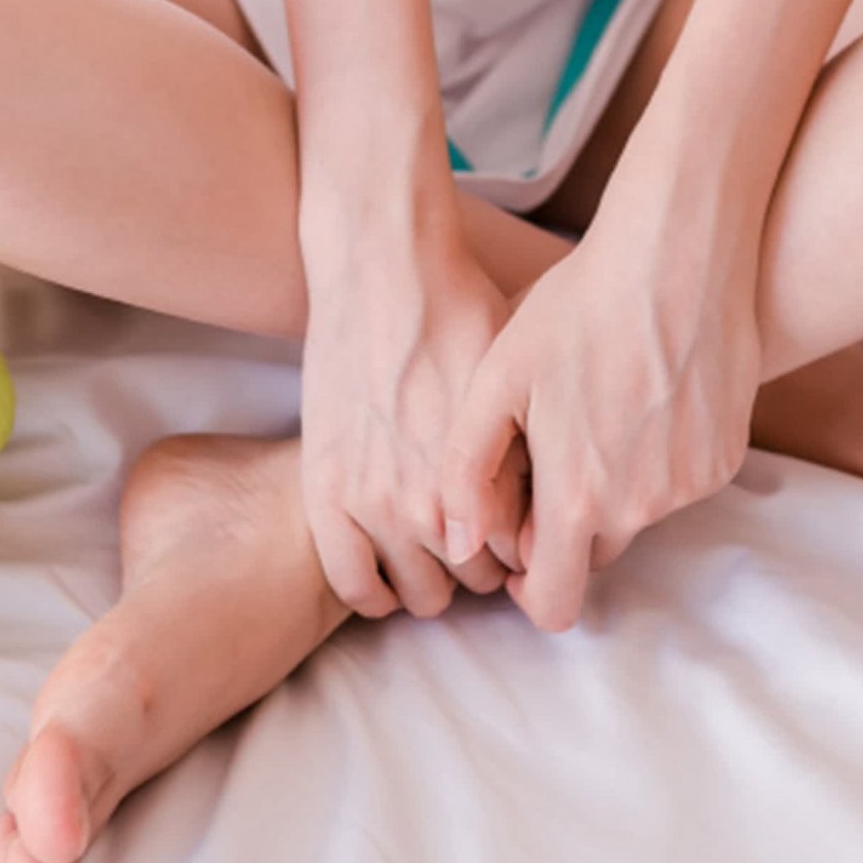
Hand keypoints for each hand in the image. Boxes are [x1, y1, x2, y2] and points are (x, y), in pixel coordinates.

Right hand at [298, 186, 505, 621]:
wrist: (384, 267)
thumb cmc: (461, 313)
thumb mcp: (514, 389)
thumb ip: (524, 462)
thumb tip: (538, 515)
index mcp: (486, 479)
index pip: (520, 557)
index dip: (525, 546)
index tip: (518, 532)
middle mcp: (433, 505)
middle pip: (474, 580)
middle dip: (484, 566)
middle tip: (480, 539)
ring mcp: (373, 503)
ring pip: (419, 594)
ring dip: (433, 582)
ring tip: (437, 554)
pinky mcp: (324, 493)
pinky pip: (351, 582)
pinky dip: (374, 593)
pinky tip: (389, 576)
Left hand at [438, 211, 762, 631]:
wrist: (677, 254)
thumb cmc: (576, 307)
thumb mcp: (498, 378)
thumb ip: (467, 471)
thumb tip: (461, 545)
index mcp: (577, 499)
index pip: (553, 603)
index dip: (527, 586)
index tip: (519, 541)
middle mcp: (642, 508)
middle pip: (594, 554)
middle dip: (569, 523)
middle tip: (554, 448)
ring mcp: (690, 485)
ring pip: (638, 515)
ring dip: (615, 486)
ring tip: (600, 405)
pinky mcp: (726, 458)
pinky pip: (679, 482)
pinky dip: (658, 459)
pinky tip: (645, 394)